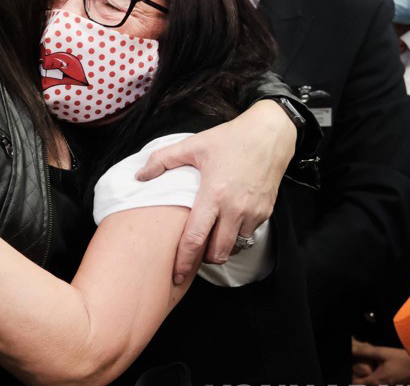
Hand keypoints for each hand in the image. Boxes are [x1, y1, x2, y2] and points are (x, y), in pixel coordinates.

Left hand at [135, 100, 295, 282]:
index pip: (196, 238)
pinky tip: (226, 223)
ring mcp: (253, 213)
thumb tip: (139, 176)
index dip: (184, 260)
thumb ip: (162, 160)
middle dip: (203, 259)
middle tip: (192, 253)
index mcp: (214, 194)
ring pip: (235, 247)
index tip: (175, 274)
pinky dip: (236, 236)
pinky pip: (248, 235)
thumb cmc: (230, 139)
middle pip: (218, 253)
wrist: (270, 135)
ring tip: (210, 237)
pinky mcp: (266, 212)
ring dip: (221, 248)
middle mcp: (235, 209)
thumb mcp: (193, 145)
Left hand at [351, 339, 409, 384]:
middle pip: (366, 384)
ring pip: (375, 383)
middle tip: (363, 364)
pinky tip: (383, 367)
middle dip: (362, 376)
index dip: (353, 376)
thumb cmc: (405, 361)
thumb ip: (366, 352)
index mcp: (377, 381)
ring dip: (371, 376)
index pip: (357, 383)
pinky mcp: (397, 385)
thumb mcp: (384, 353)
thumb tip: (351, 350)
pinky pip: (383, 382)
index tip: (352, 368)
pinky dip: (380, 377)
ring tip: (372, 365)